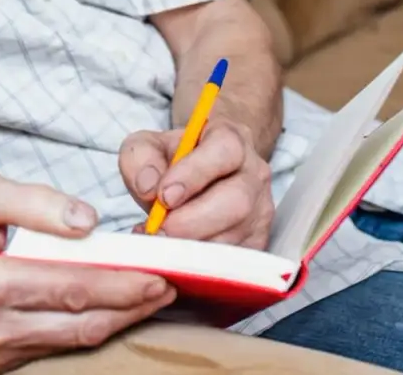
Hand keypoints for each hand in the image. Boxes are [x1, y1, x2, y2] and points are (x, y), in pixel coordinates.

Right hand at [0, 169, 175, 372]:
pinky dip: (88, 327)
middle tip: (170, 285)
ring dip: (117, 319)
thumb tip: (88, 222)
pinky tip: (111, 307)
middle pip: (80, 320)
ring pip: (74, 339)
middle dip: (132, 304)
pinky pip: (54, 346)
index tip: (159, 270)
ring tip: (151, 296)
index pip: (70, 283)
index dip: (121, 281)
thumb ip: (34, 202)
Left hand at [118, 119, 273, 248]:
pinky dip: (203, 265)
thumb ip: (141, 159)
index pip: (224, 150)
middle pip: (236, 200)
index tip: (164, 196)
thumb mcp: (148, 147)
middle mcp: (254, 173)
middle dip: (193, 221)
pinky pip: (237, 261)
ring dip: (195, 247)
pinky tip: (177, 257)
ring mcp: (261, 210)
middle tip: (160, 231)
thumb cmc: (174, 161)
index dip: (195, 174)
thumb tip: (148, 186)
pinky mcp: (258, 241)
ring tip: (162, 245)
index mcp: (231, 139)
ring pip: (236, 236)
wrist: (198, 176)